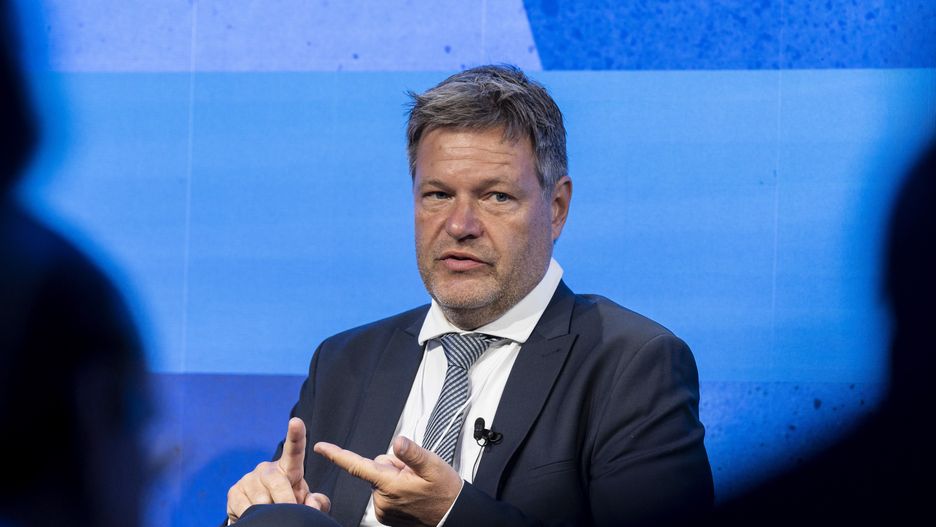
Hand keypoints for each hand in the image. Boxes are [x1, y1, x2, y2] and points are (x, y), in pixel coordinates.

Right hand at [227, 417, 330, 522]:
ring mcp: (249, 478)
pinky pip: (246, 509)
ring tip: (274, 514)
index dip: (296, 435)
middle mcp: (267, 468)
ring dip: (271, 513)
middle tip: (291, 512)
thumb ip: (316, 502)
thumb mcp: (305, 501)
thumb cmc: (288, 502)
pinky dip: (255, 516)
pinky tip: (257, 515)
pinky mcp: (234, 491)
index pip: (294, 449)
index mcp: (289, 467)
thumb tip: (312, 503)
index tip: (296, 422)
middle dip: (286, 501)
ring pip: (262, 500)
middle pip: (277, 482)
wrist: (261, 515)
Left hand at [314, 436, 462, 526]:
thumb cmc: (445, 490)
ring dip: (395, 477)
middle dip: (393, 465)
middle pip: (375, 467)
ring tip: (415, 484)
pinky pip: (384, 491)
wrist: (453, 515)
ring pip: (380, 478)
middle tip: (414, 473)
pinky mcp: (386, 515)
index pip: (356, 466)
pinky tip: (411, 492)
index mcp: (389, 485)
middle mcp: (382, 499)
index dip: (337, 455)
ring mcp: (383, 509)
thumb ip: (413, 454)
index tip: (320, 447)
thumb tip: (398, 442)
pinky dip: (396, 488)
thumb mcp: (433, 466)